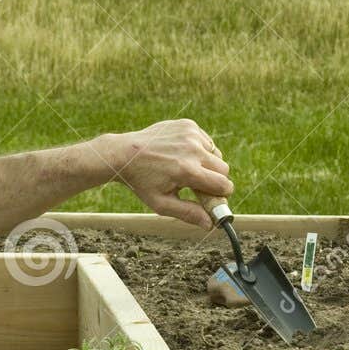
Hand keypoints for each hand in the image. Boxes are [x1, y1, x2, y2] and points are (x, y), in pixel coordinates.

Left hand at [98, 119, 233, 227]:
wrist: (124, 153)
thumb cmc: (142, 181)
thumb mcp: (161, 203)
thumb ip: (188, 213)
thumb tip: (210, 224)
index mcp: (187, 171)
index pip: (223, 184)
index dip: (222, 194)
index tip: (215, 197)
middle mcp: (192, 149)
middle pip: (223, 168)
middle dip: (216, 179)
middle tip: (198, 185)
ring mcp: (190, 134)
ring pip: (216, 154)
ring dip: (207, 163)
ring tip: (186, 168)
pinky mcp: (188, 125)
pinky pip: (206, 141)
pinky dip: (200, 149)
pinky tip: (181, 154)